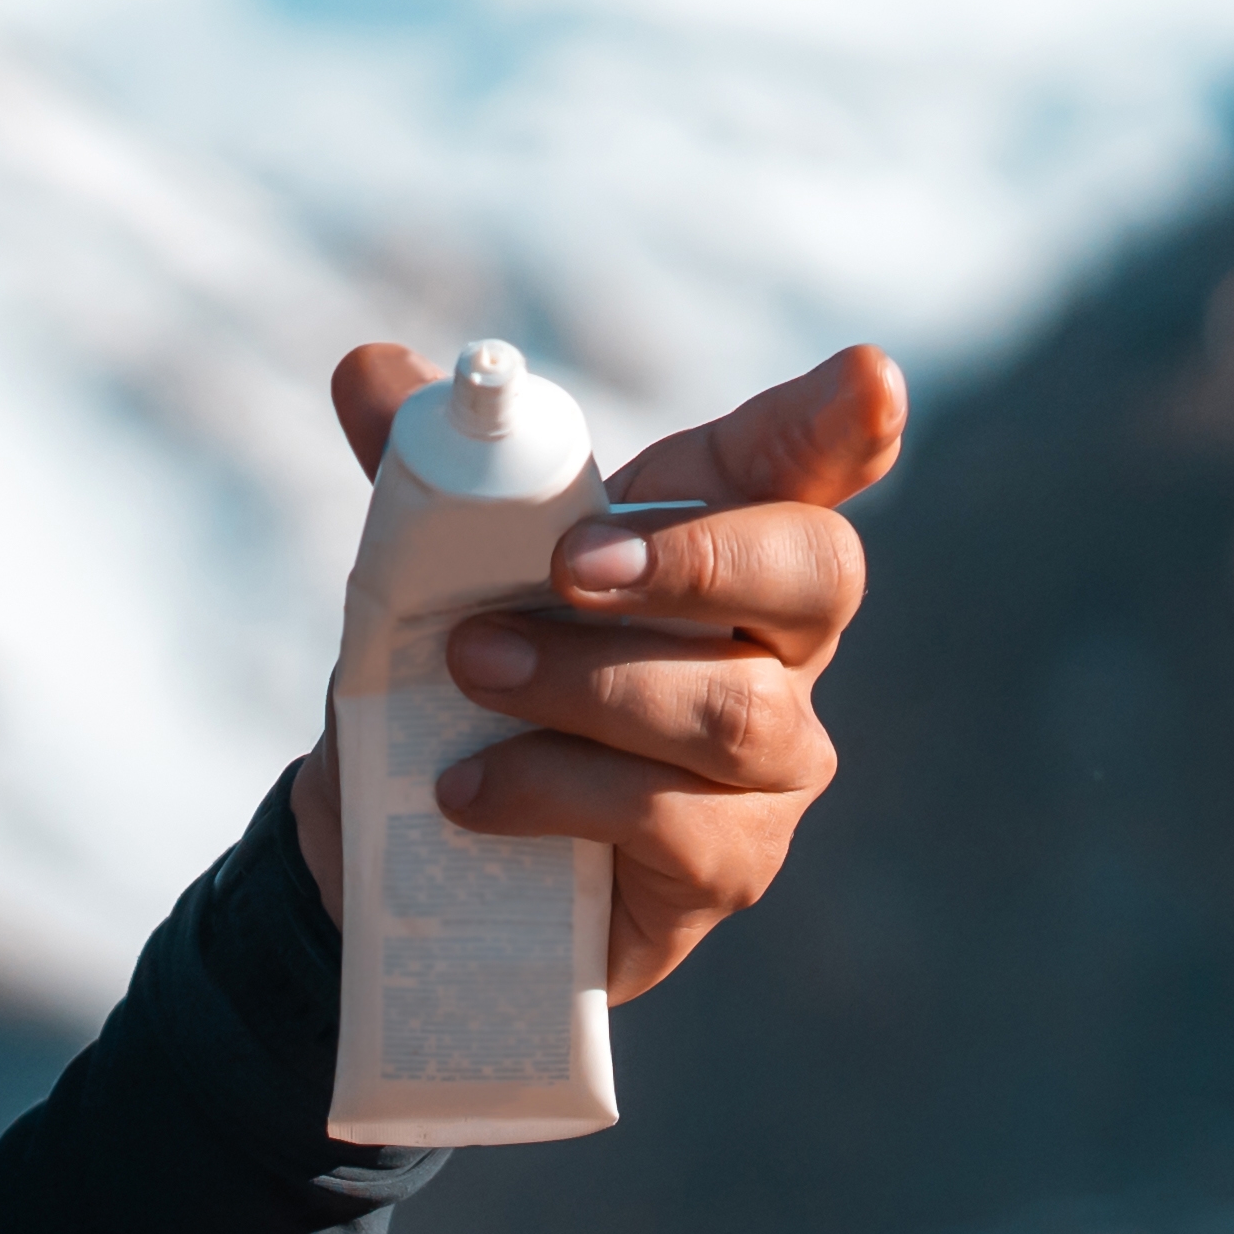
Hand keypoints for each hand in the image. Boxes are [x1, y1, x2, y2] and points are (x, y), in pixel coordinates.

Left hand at [285, 342, 904, 1004]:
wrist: (417, 841)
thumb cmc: (464, 677)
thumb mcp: (433, 570)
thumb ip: (417, 469)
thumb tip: (366, 370)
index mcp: (719, 533)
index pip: (804, 464)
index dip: (843, 422)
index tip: (867, 377)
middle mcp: (778, 641)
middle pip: (813, 573)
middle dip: (696, 560)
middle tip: (569, 566)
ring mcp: (772, 759)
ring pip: (729, 709)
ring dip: (581, 682)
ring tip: (465, 668)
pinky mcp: (733, 864)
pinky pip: (670, 821)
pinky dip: (552, 789)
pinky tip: (469, 789)